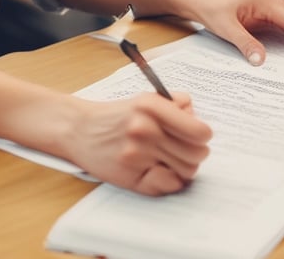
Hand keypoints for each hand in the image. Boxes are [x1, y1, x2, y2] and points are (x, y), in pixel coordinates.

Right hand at [65, 92, 211, 195]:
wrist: (80, 130)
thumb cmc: (118, 116)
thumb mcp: (146, 99)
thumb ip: (176, 105)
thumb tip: (198, 122)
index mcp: (152, 106)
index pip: (198, 131)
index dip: (203, 136)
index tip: (199, 137)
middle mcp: (145, 129)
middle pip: (197, 154)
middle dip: (196, 152)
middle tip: (183, 149)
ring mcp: (137, 154)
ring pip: (186, 170)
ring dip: (183, 166)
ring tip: (168, 158)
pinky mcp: (131, 176)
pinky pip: (168, 185)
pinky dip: (169, 180)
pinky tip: (158, 170)